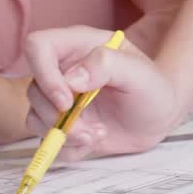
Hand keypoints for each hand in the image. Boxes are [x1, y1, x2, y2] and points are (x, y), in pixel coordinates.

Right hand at [23, 26, 184, 160]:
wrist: (158, 118)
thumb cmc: (152, 89)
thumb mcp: (140, 73)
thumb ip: (108, 65)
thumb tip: (71, 79)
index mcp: (79, 46)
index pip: (38, 46)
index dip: (44, 74)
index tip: (67, 101)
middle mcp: (63, 70)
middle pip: (34, 90)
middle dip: (60, 117)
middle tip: (93, 128)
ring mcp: (59, 98)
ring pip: (35, 118)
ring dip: (66, 134)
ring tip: (99, 134)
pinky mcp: (62, 123)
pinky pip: (47, 140)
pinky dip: (69, 148)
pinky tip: (94, 141)